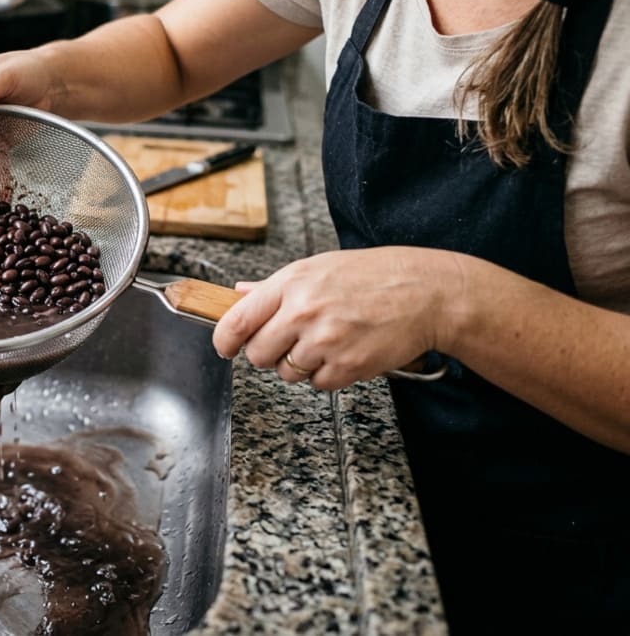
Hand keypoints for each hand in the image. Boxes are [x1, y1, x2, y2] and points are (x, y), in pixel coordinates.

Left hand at [212, 247, 462, 389]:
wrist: (428, 293)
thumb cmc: (374, 275)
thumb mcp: (319, 268)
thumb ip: (275, 287)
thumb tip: (239, 294)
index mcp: (291, 284)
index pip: (236, 321)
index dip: (224, 340)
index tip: (225, 347)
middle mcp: (303, 313)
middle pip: (257, 354)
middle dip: (268, 353)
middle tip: (289, 341)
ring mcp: (325, 342)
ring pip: (286, 372)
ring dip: (300, 364)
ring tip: (326, 341)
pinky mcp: (347, 366)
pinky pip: (318, 384)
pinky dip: (328, 374)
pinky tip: (345, 351)